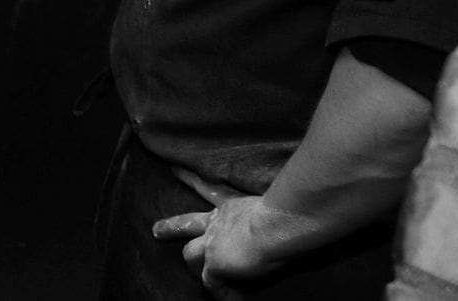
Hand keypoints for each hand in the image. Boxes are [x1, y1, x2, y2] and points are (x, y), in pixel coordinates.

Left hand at [152, 167, 306, 295]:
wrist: (274, 224)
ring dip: (193, 265)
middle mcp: (218, 222)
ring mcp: (212, 243)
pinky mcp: (214, 263)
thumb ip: (279, 202)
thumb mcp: (276, 202)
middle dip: (170, 227)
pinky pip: (212, 283)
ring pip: (190, 254)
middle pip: (187, 223)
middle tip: (156, 230)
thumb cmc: (283, 210)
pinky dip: (220, 292)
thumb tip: (301, 201)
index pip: (208, 189)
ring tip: (193, 272)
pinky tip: (227, 298)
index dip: (190, 179)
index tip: (174, 170)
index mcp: (232, 205)